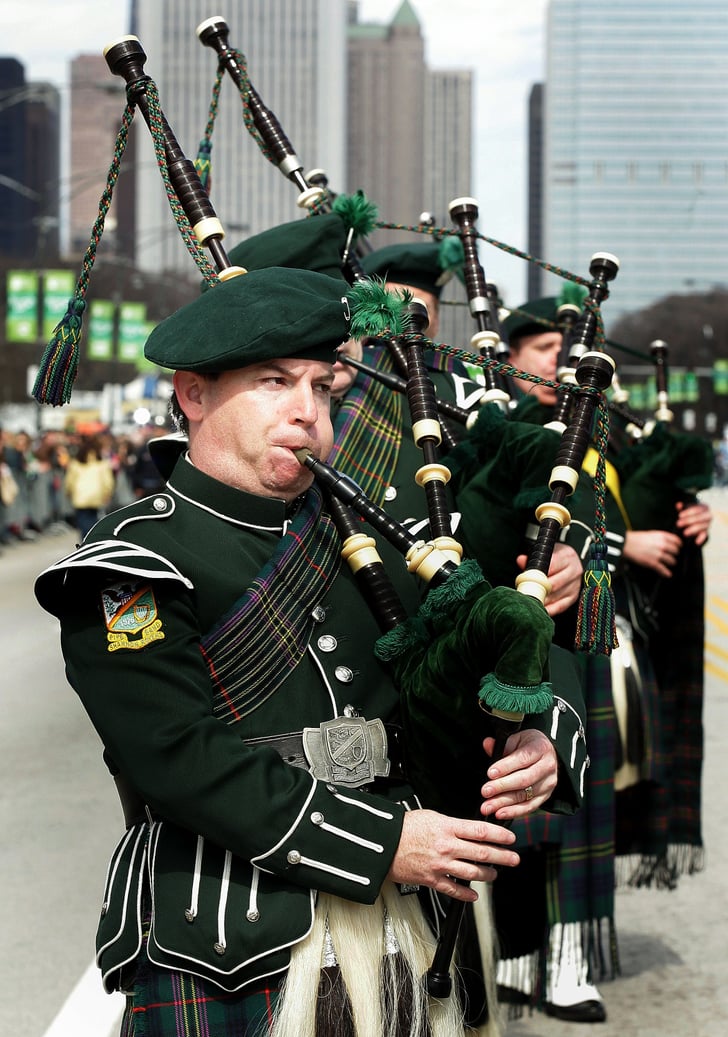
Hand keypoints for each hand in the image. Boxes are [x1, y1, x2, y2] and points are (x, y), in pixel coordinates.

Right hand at [387, 809, 518, 900]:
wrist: (383, 844)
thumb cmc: (404, 827)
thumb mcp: (431, 816)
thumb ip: (452, 824)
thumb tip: (471, 829)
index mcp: (447, 827)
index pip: (480, 830)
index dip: (499, 835)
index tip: (510, 838)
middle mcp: (446, 846)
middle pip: (482, 852)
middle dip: (502, 856)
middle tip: (514, 858)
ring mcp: (440, 865)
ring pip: (472, 872)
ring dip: (488, 874)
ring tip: (495, 874)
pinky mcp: (432, 880)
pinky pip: (454, 890)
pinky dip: (467, 894)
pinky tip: (474, 894)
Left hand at [480, 728, 557, 820]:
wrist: (547, 755)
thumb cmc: (528, 746)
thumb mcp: (517, 739)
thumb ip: (502, 745)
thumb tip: (488, 744)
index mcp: (540, 748)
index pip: (522, 758)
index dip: (505, 767)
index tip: (490, 773)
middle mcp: (547, 766)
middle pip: (524, 779)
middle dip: (502, 786)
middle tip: (485, 791)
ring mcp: (548, 783)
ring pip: (525, 795)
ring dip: (504, 803)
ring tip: (488, 806)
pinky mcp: (546, 796)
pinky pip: (530, 806)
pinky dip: (514, 811)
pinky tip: (500, 813)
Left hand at [517, 543, 582, 616]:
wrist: (568, 563)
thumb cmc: (555, 558)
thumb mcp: (545, 554)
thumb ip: (533, 558)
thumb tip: (521, 560)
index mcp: (567, 556)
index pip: (552, 566)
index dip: (537, 573)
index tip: (526, 578)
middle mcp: (574, 570)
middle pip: (553, 583)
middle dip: (537, 588)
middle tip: (524, 592)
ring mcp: (575, 585)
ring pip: (555, 596)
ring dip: (541, 600)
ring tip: (529, 600)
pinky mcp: (574, 597)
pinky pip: (560, 606)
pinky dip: (549, 609)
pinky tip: (539, 609)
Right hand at [623, 528, 681, 576]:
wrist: (626, 544)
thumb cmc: (636, 538)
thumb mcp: (651, 533)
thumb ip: (662, 537)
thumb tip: (669, 543)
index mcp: (662, 536)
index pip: (677, 541)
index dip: (679, 545)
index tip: (678, 547)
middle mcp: (662, 545)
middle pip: (676, 551)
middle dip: (674, 554)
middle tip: (672, 555)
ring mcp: (658, 554)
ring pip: (672, 561)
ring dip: (671, 563)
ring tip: (669, 563)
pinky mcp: (653, 563)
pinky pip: (663, 569)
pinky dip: (666, 573)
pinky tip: (668, 574)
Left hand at [675, 500, 710, 544]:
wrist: (694, 522)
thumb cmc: (688, 514)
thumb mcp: (685, 510)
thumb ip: (681, 508)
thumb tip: (678, 504)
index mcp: (704, 507)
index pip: (697, 509)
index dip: (687, 512)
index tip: (679, 515)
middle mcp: (708, 515)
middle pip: (699, 518)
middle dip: (688, 521)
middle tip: (678, 524)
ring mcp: (709, 524)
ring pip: (702, 526)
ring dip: (692, 530)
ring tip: (684, 533)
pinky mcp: (707, 532)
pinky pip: (705, 535)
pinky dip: (701, 539)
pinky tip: (696, 542)